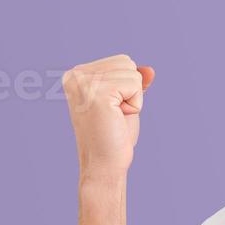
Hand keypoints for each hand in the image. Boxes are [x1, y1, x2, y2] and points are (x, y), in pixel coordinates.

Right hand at [62, 55, 154, 178]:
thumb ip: (134, 82)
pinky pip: (135, 85)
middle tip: (114, 114)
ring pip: (133, 73)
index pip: (121, 61)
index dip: (127, 87)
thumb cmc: (114, 134)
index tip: (111, 108)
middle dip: (131, 90)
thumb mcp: (126, 101)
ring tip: (114, 116)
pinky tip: (117, 118)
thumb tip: (150, 70)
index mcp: (75, 74)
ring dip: (133, 98)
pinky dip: (136, 104)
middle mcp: (75, 75)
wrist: (104, 163)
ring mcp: (84, 83)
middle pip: (127, 62)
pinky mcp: (97, 93)